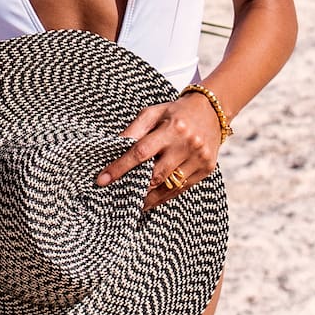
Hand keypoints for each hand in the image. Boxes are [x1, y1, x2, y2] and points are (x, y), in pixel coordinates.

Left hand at [94, 94, 221, 212]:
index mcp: (172, 128)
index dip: (120, 168)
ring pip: (170, 186)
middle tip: (116, 197)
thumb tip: (114, 148)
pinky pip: (182, 188)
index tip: (102, 180)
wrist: (211, 111)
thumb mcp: (153, 112)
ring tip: (133, 204)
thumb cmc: (176, 112)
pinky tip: (152, 199)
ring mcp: (199, 158)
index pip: (141, 152)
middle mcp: (187, 145)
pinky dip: (165, 196)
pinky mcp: (206, 169)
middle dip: (134, 188)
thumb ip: (133, 129)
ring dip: (149, 198)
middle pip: (156, 174)